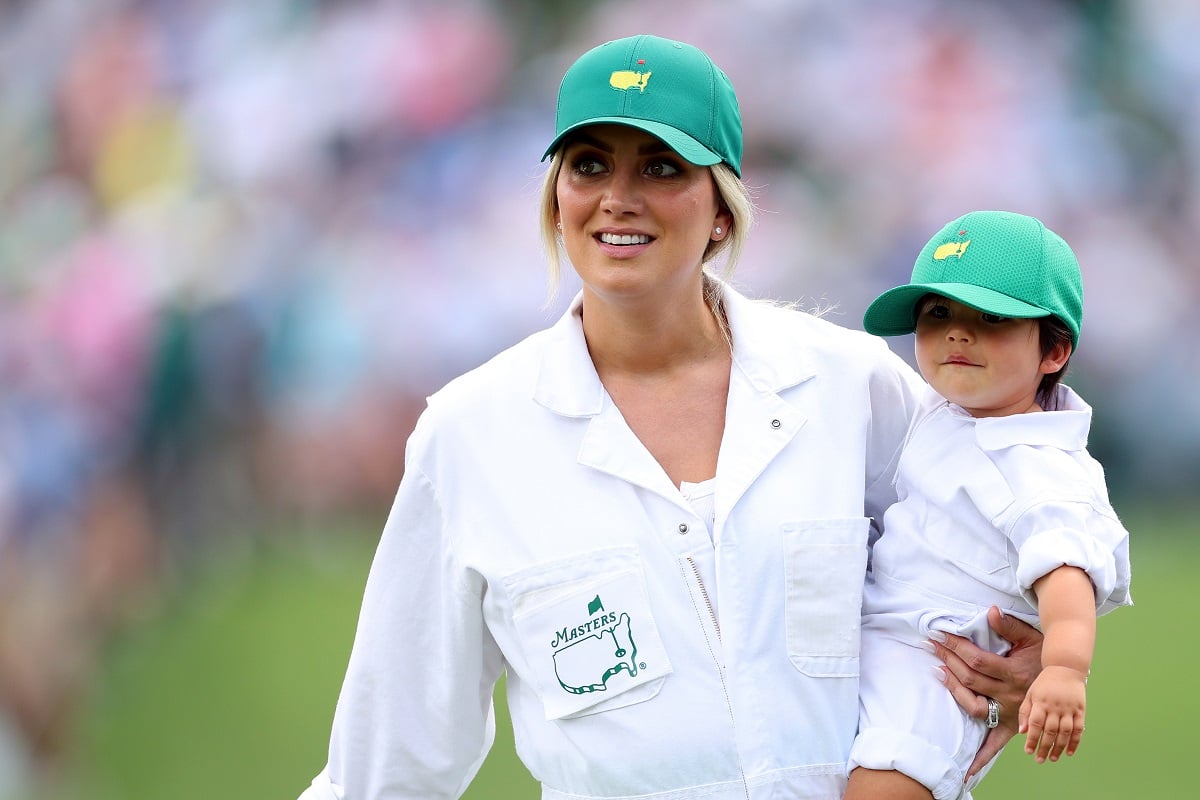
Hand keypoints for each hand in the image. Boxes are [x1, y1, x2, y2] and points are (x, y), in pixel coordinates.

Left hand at [930, 606, 1043, 778]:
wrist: (1068, 679)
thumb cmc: (1045, 656)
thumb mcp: (1032, 637)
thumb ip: (1010, 626)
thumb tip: (990, 612)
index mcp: (1014, 673)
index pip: (977, 659)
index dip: (956, 646)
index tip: (940, 634)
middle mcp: (1010, 695)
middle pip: (970, 679)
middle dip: (948, 659)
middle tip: (932, 644)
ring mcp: (1009, 713)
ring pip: (973, 705)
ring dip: (953, 689)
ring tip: (938, 671)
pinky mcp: (1011, 727)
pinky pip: (995, 745)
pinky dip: (981, 758)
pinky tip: (966, 769)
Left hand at [1019, 665, 1086, 762]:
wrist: (1065, 667)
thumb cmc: (1044, 683)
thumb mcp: (1030, 693)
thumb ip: (1025, 712)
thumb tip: (1022, 732)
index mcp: (1040, 702)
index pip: (1035, 724)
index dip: (1032, 739)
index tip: (1028, 751)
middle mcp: (1055, 706)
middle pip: (1050, 731)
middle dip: (1044, 747)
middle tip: (1040, 760)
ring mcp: (1069, 708)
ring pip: (1064, 732)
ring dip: (1059, 747)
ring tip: (1053, 758)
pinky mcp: (1080, 710)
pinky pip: (1079, 729)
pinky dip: (1075, 742)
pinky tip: (1070, 752)